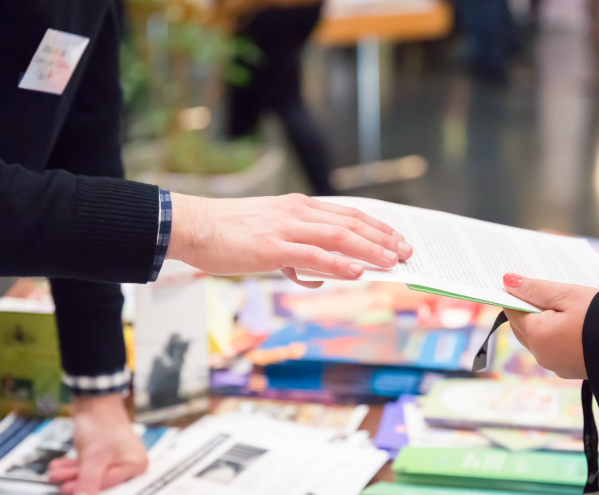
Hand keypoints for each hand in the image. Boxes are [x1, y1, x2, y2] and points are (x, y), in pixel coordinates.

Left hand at [49, 394, 147, 494]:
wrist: (94, 400)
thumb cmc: (102, 422)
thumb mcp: (94, 456)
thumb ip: (88, 481)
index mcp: (136, 465)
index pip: (112, 488)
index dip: (91, 492)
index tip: (73, 493)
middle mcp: (129, 464)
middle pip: (102, 484)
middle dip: (78, 483)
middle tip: (61, 486)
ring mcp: (115, 459)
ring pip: (91, 476)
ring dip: (71, 475)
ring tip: (56, 473)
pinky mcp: (102, 456)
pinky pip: (87, 467)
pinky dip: (73, 468)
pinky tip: (60, 467)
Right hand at [166, 193, 412, 287]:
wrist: (193, 226)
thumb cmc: (227, 234)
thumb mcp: (267, 237)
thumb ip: (294, 255)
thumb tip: (313, 276)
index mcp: (297, 207)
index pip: (347, 213)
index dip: (375, 226)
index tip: (396, 237)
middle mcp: (297, 212)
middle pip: (351, 222)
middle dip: (382, 237)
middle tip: (406, 251)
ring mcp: (286, 227)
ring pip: (339, 236)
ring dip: (370, 250)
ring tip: (392, 262)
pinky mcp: (273, 246)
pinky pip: (313, 254)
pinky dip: (338, 263)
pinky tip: (357, 272)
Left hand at [501, 273, 596, 378]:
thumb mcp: (568, 295)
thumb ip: (535, 289)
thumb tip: (506, 281)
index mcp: (536, 336)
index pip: (512, 311)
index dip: (516, 294)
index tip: (524, 281)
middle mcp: (541, 355)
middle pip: (523, 326)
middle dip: (528, 307)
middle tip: (542, 288)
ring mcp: (556, 365)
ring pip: (539, 337)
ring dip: (544, 320)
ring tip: (560, 301)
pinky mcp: (571, 369)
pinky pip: (554, 347)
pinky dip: (557, 333)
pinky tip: (572, 320)